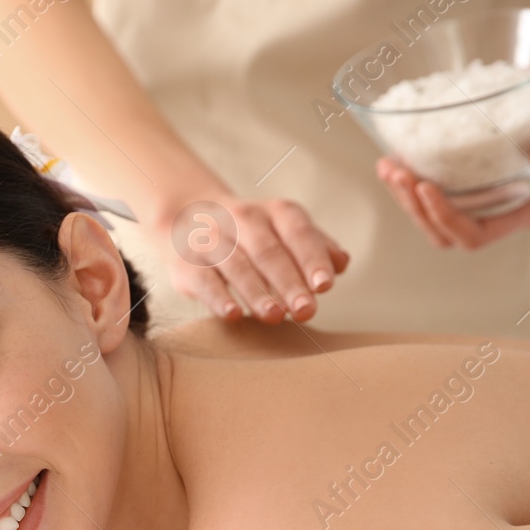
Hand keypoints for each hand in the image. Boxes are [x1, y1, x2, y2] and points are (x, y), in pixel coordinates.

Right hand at [153, 196, 350, 322]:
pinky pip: (203, 279)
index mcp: (276, 213)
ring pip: (236, 265)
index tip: (324, 286)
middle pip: (268, 252)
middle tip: (306, 310)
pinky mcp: (187, 262)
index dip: (311, 259)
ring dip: (257, 292)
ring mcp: (212, 239)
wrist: (191, 222)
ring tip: (275, 316)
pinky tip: (233, 314)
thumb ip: (316, 249)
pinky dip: (218, 297)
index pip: (298, 233)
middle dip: (289, 282)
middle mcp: (243, 219)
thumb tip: (341, 263)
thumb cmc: (255, 238)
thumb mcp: (288, 235)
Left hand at [376, 80, 529, 249]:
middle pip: (443, 233)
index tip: (426, 187)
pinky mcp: (462, 181)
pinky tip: (391, 157)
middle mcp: (496, 210)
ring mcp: (477, 198)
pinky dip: (405, 181)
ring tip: (388, 165)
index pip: (475, 236)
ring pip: (428, 217)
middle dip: (415, 209)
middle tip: (397, 172)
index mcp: (523, 209)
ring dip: (402, 197)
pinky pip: (426, 194)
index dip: (446, 220)